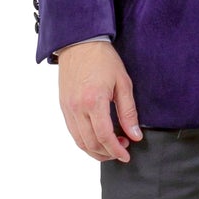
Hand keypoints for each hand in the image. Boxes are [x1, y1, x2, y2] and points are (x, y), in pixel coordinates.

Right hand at [55, 41, 143, 161]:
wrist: (79, 43)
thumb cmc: (103, 60)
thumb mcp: (123, 84)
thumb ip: (128, 112)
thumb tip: (135, 135)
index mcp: (94, 101)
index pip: (104, 137)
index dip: (116, 151)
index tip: (126, 155)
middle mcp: (77, 108)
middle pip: (91, 143)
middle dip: (107, 153)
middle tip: (122, 148)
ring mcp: (68, 108)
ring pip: (79, 141)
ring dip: (95, 150)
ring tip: (111, 145)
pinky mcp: (63, 106)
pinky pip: (73, 131)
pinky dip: (85, 140)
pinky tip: (98, 137)